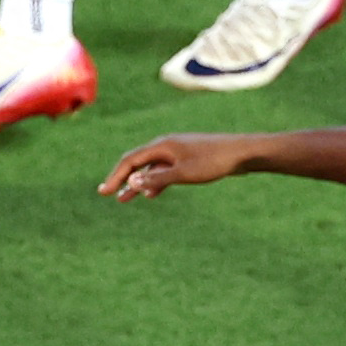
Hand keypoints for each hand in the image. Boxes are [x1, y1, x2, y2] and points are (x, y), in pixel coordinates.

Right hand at [97, 134, 252, 198]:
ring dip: (137, 183)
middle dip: (121, 178)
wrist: (241, 153)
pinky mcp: (186, 159)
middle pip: (136, 162)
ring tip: (124, 199)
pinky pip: (163, 171)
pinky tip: (151, 195)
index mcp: (162, 146)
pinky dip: (154, 182)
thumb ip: (157, 179)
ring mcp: (176, 152)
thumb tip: (131, 182)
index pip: (130, 161)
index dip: (115, 177)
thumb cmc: (213, 162)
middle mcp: (165, 146)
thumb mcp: (184, 173)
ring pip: (149, 168)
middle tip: (107, 193)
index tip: (104, 193)